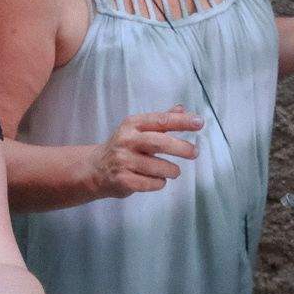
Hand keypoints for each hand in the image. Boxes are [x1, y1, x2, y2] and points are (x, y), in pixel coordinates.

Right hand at [84, 110, 200, 198]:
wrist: (94, 169)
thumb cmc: (123, 148)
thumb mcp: (138, 130)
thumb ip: (161, 120)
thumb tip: (182, 109)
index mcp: (132, 124)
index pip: (161, 120)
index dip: (182, 122)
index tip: (200, 123)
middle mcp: (127, 140)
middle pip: (160, 143)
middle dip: (181, 148)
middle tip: (194, 152)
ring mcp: (123, 161)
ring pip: (158, 167)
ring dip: (172, 170)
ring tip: (174, 171)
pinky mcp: (123, 180)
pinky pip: (151, 183)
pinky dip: (159, 183)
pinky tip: (157, 180)